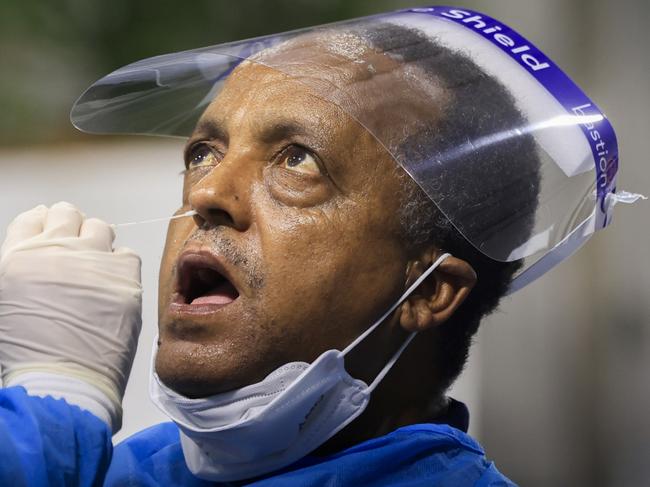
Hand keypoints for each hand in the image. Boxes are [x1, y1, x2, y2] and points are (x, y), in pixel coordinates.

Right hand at [0, 202, 141, 431]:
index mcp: (18, 257)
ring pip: (100, 228)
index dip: (41, 223)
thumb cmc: (24, 356)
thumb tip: (34, 261)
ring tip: (94, 264)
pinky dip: (120, 265)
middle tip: (73, 245)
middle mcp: (56, 250)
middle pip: (66, 214)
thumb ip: (19, 274)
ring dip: (96, 240)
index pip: (31, 219)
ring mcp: (94, 261)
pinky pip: (127, 255)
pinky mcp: (125, 277)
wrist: (62, 382)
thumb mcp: (5, 304)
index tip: (48, 232)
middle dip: (69, 224)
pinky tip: (114, 284)